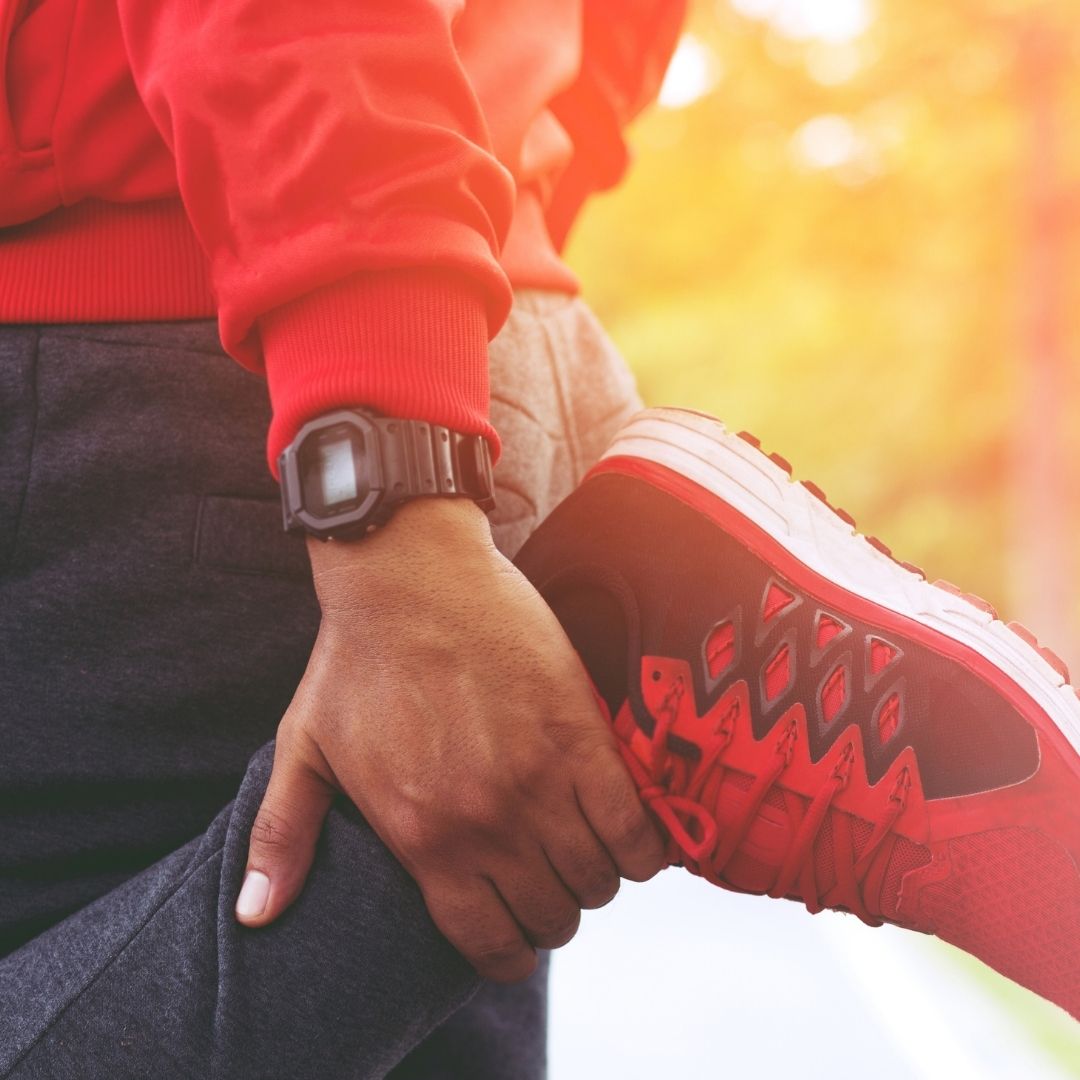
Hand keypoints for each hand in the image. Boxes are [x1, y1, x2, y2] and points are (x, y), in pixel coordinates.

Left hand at [234, 496, 665, 980]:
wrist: (409, 575)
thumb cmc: (356, 659)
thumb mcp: (305, 748)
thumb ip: (284, 838)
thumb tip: (253, 918)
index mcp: (423, 839)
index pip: (488, 942)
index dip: (510, 952)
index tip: (516, 933)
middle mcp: (487, 824)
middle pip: (554, 917)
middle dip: (555, 914)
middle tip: (550, 881)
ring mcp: (540, 781)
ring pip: (597, 880)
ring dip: (597, 880)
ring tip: (586, 851)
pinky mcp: (582, 737)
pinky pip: (638, 827)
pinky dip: (643, 847)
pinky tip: (629, 834)